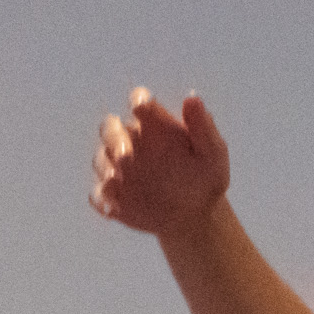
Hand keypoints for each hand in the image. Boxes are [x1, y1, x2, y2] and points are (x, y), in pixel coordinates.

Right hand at [90, 88, 230, 237]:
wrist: (197, 215)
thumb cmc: (207, 176)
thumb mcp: (212, 153)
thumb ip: (203, 126)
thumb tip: (192, 98)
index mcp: (154, 123)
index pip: (140, 100)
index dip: (138, 100)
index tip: (141, 107)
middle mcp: (130, 140)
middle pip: (110, 128)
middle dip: (114, 139)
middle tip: (125, 157)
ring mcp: (118, 168)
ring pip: (101, 161)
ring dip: (106, 170)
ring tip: (116, 181)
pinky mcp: (113, 195)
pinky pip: (100, 195)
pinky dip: (102, 201)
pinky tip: (111, 210)